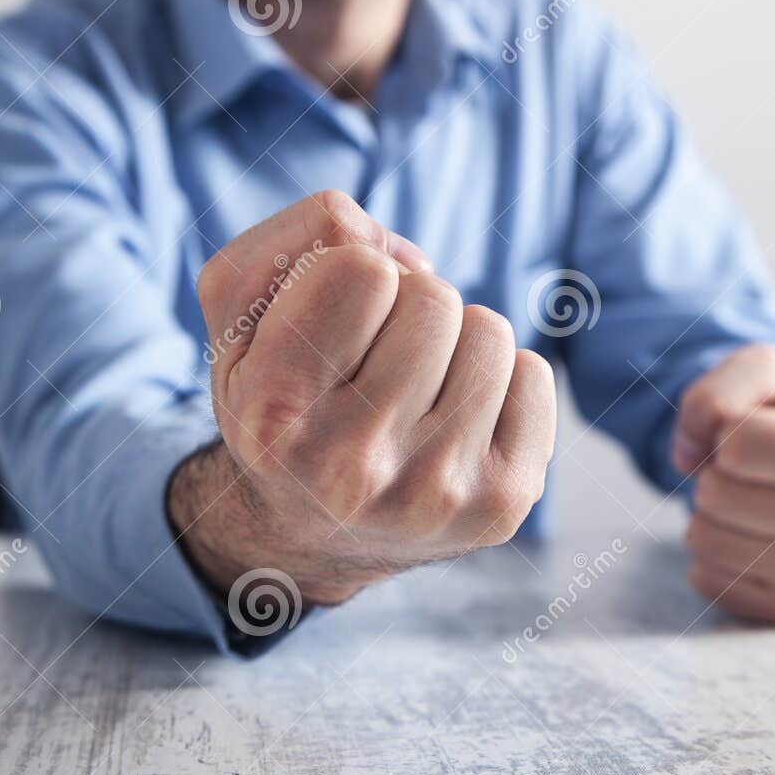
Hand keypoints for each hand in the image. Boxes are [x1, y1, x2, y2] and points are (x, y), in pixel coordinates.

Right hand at [171, 190, 555, 605]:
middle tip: (376, 361)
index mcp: (273, 417)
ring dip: (456, 343)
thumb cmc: (279, 401)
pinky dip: (499, 384)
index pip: (362, 269)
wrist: (311, 534)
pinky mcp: (498, 507)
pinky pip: (533, 376)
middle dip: (408, 306)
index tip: (333, 322)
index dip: (351, 274)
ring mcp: (432, 493)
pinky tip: (453, 425)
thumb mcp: (242, 316)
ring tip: (415, 392)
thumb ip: (299, 240)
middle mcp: (351, 468)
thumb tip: (408, 257)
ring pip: (490, 331)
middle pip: (434, 296)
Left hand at [672, 344, 774, 624]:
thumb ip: (716, 391)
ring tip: (752, 504)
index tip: (759, 433)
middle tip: (753, 475)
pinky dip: (711, 554)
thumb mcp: (760, 374)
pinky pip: (703, 577)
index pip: (735, 441)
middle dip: (717, 474)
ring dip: (711, 514)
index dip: (730, 430)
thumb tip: (687, 455)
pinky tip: (751, 539)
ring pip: (702, 538)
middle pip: (714, 492)